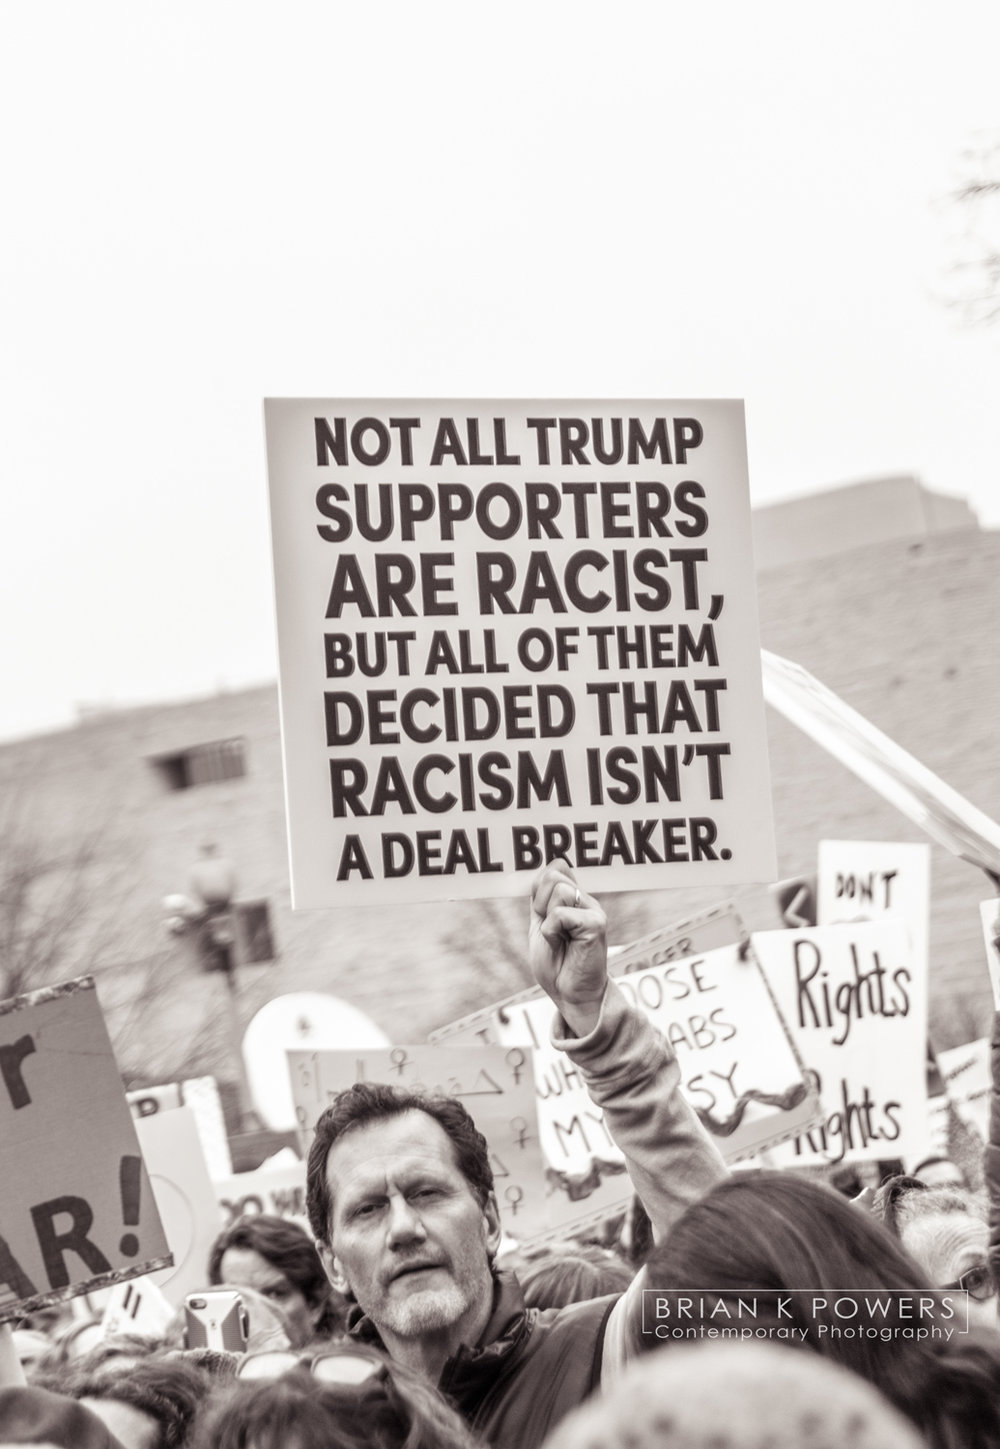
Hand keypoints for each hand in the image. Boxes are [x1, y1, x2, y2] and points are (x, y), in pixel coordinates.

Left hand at [529, 860, 607, 1036]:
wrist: (570, 995)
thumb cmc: (557, 965)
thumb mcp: (541, 926)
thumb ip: (542, 900)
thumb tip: (550, 867)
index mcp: (575, 900)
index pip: (555, 870)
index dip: (539, 890)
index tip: (542, 915)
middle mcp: (587, 901)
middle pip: (553, 876)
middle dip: (541, 904)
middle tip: (551, 931)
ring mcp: (594, 911)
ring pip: (558, 891)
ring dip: (547, 919)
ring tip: (558, 938)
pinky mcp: (596, 924)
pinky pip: (560, 914)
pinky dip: (551, 931)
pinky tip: (562, 944)